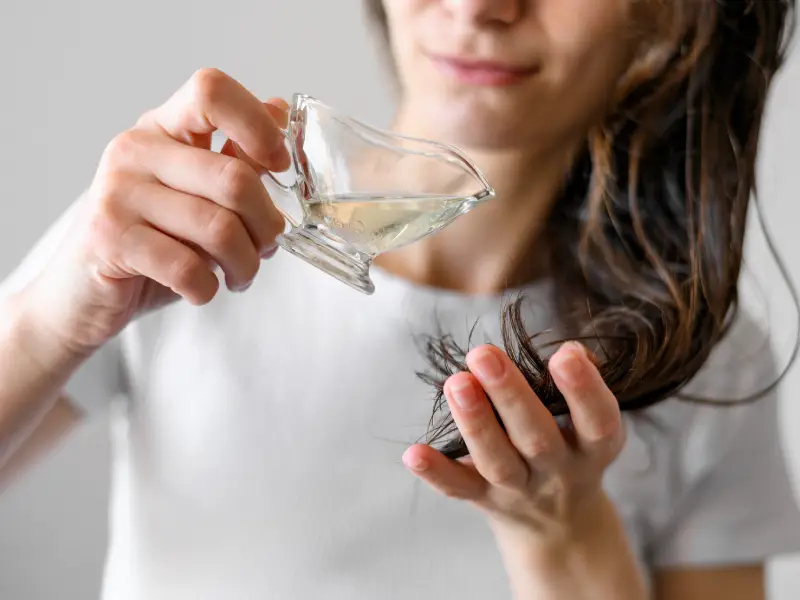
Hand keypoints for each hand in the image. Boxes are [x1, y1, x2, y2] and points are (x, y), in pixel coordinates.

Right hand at [22, 69, 288, 354]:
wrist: (81, 291)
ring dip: (245, 264)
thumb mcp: (197, 192)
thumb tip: (279, 112)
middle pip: (234, 178)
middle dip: (267, 225)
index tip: (280, 164)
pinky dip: (209, 289)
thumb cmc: (152, 239)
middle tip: (266, 247)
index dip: (258, 125)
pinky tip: (202, 289)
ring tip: (240, 275)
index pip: (211, 92)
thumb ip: (237, 154)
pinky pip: (188, 268)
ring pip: (219, 228)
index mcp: (162, 128)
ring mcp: (118, 193)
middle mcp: (136, 150)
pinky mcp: (110, 239)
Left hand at [403, 341, 625, 548]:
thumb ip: (585, 383)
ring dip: (474, 422)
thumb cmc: (573, 447)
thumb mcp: (592, 422)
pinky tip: (413, 454)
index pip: (597, 422)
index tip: (564, 355)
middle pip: (535, 438)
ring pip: (496, 461)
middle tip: (483, 354)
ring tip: (455, 382)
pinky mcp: (484, 498)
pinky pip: (458, 489)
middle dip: (510, 395)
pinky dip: (436, 473)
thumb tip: (573, 350)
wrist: (559, 522)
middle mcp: (558, 472)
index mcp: (592, 449)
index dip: (584, 391)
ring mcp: (518, 489)